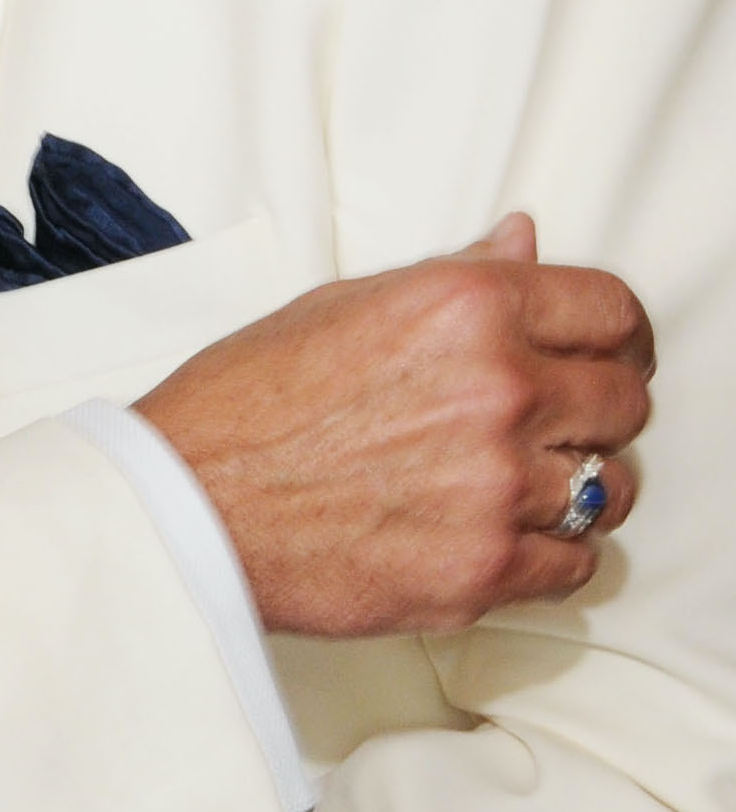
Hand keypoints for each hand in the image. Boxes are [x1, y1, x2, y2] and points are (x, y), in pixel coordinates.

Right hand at [140, 215, 650, 639]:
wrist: (185, 505)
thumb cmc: (244, 405)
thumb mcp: (344, 306)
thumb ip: (455, 278)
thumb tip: (525, 242)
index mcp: (466, 308)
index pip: (613, 313)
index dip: (618, 338)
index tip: (609, 357)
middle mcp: (498, 389)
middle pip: (626, 404)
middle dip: (596, 414)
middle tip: (554, 428)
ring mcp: (496, 485)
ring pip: (610, 490)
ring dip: (577, 490)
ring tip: (522, 489)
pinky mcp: (483, 569)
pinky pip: (576, 565)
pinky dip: (550, 557)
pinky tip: (500, 536)